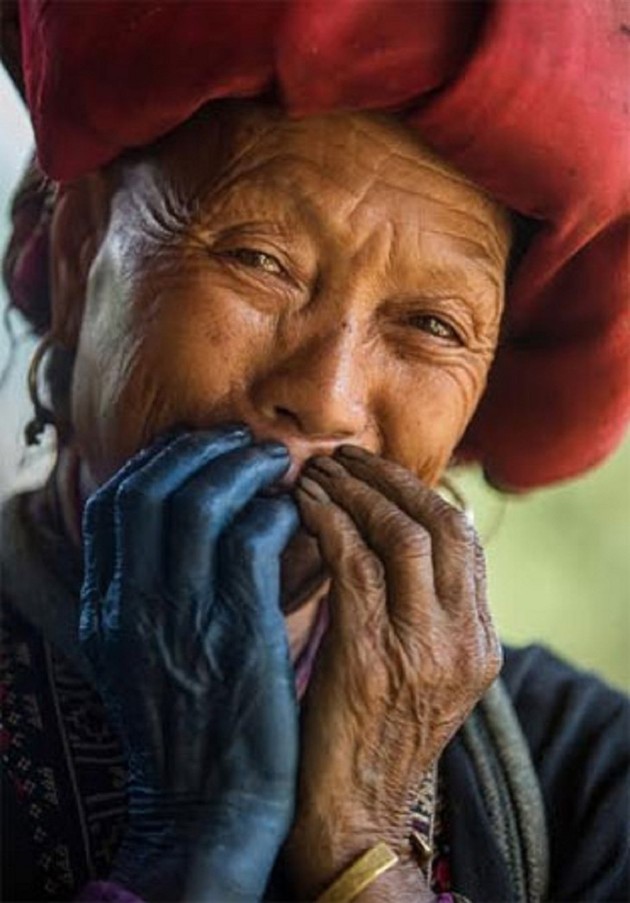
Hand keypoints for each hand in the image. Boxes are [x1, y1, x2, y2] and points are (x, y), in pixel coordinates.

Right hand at [79, 427, 298, 901]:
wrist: (207, 808)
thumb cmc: (186, 727)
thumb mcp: (137, 656)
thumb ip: (144, 591)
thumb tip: (179, 527)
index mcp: (104, 607)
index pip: (113, 505)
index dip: (155, 463)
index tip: (194, 449)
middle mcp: (131, 604)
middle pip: (150, 489)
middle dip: (197, 450)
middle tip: (240, 441)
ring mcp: (179, 616)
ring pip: (200, 503)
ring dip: (241, 469)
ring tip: (273, 462)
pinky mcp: (237, 630)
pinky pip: (252, 540)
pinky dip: (275, 512)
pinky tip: (294, 514)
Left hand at [284, 446, 501, 899]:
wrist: (353, 816)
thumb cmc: (370, 736)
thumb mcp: (418, 672)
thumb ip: (419, 612)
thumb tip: (388, 539)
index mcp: (478, 642)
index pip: (466, 540)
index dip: (421, 492)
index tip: (378, 471)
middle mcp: (463, 641)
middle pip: (443, 524)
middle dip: (391, 479)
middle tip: (346, 458)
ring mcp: (424, 650)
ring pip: (402, 534)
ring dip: (356, 493)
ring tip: (318, 472)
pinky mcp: (372, 658)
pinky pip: (355, 564)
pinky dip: (326, 522)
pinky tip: (301, 505)